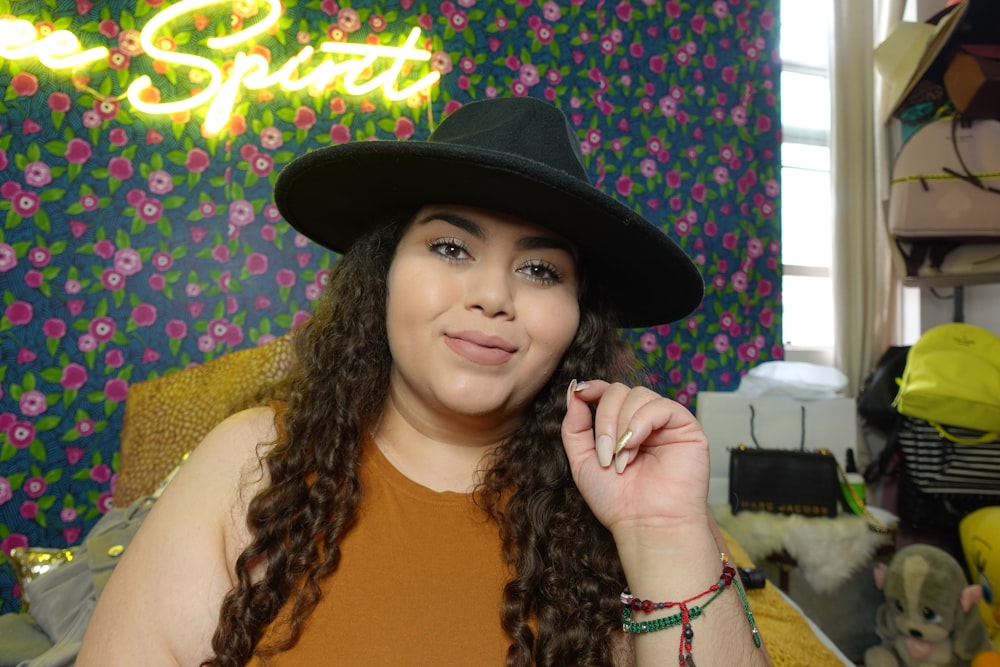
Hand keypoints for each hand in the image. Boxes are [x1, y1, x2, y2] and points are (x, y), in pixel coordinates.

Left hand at [561, 380, 711, 538]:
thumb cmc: (617, 501)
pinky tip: (635, 446)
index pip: (608, 392)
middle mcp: (643, 421)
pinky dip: (641, 422)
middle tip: (604, 455)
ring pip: (638, 394)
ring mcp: (665, 423)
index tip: (581, 393)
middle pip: (619, 390)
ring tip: (622, 459)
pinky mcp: (686, 426)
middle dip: (605, 419)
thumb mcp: (582, 461)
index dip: (594, 388)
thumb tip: (574, 389)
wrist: (646, 525)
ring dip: (622, 426)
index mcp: (621, 426)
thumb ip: (575, 426)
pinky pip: (661, 405)